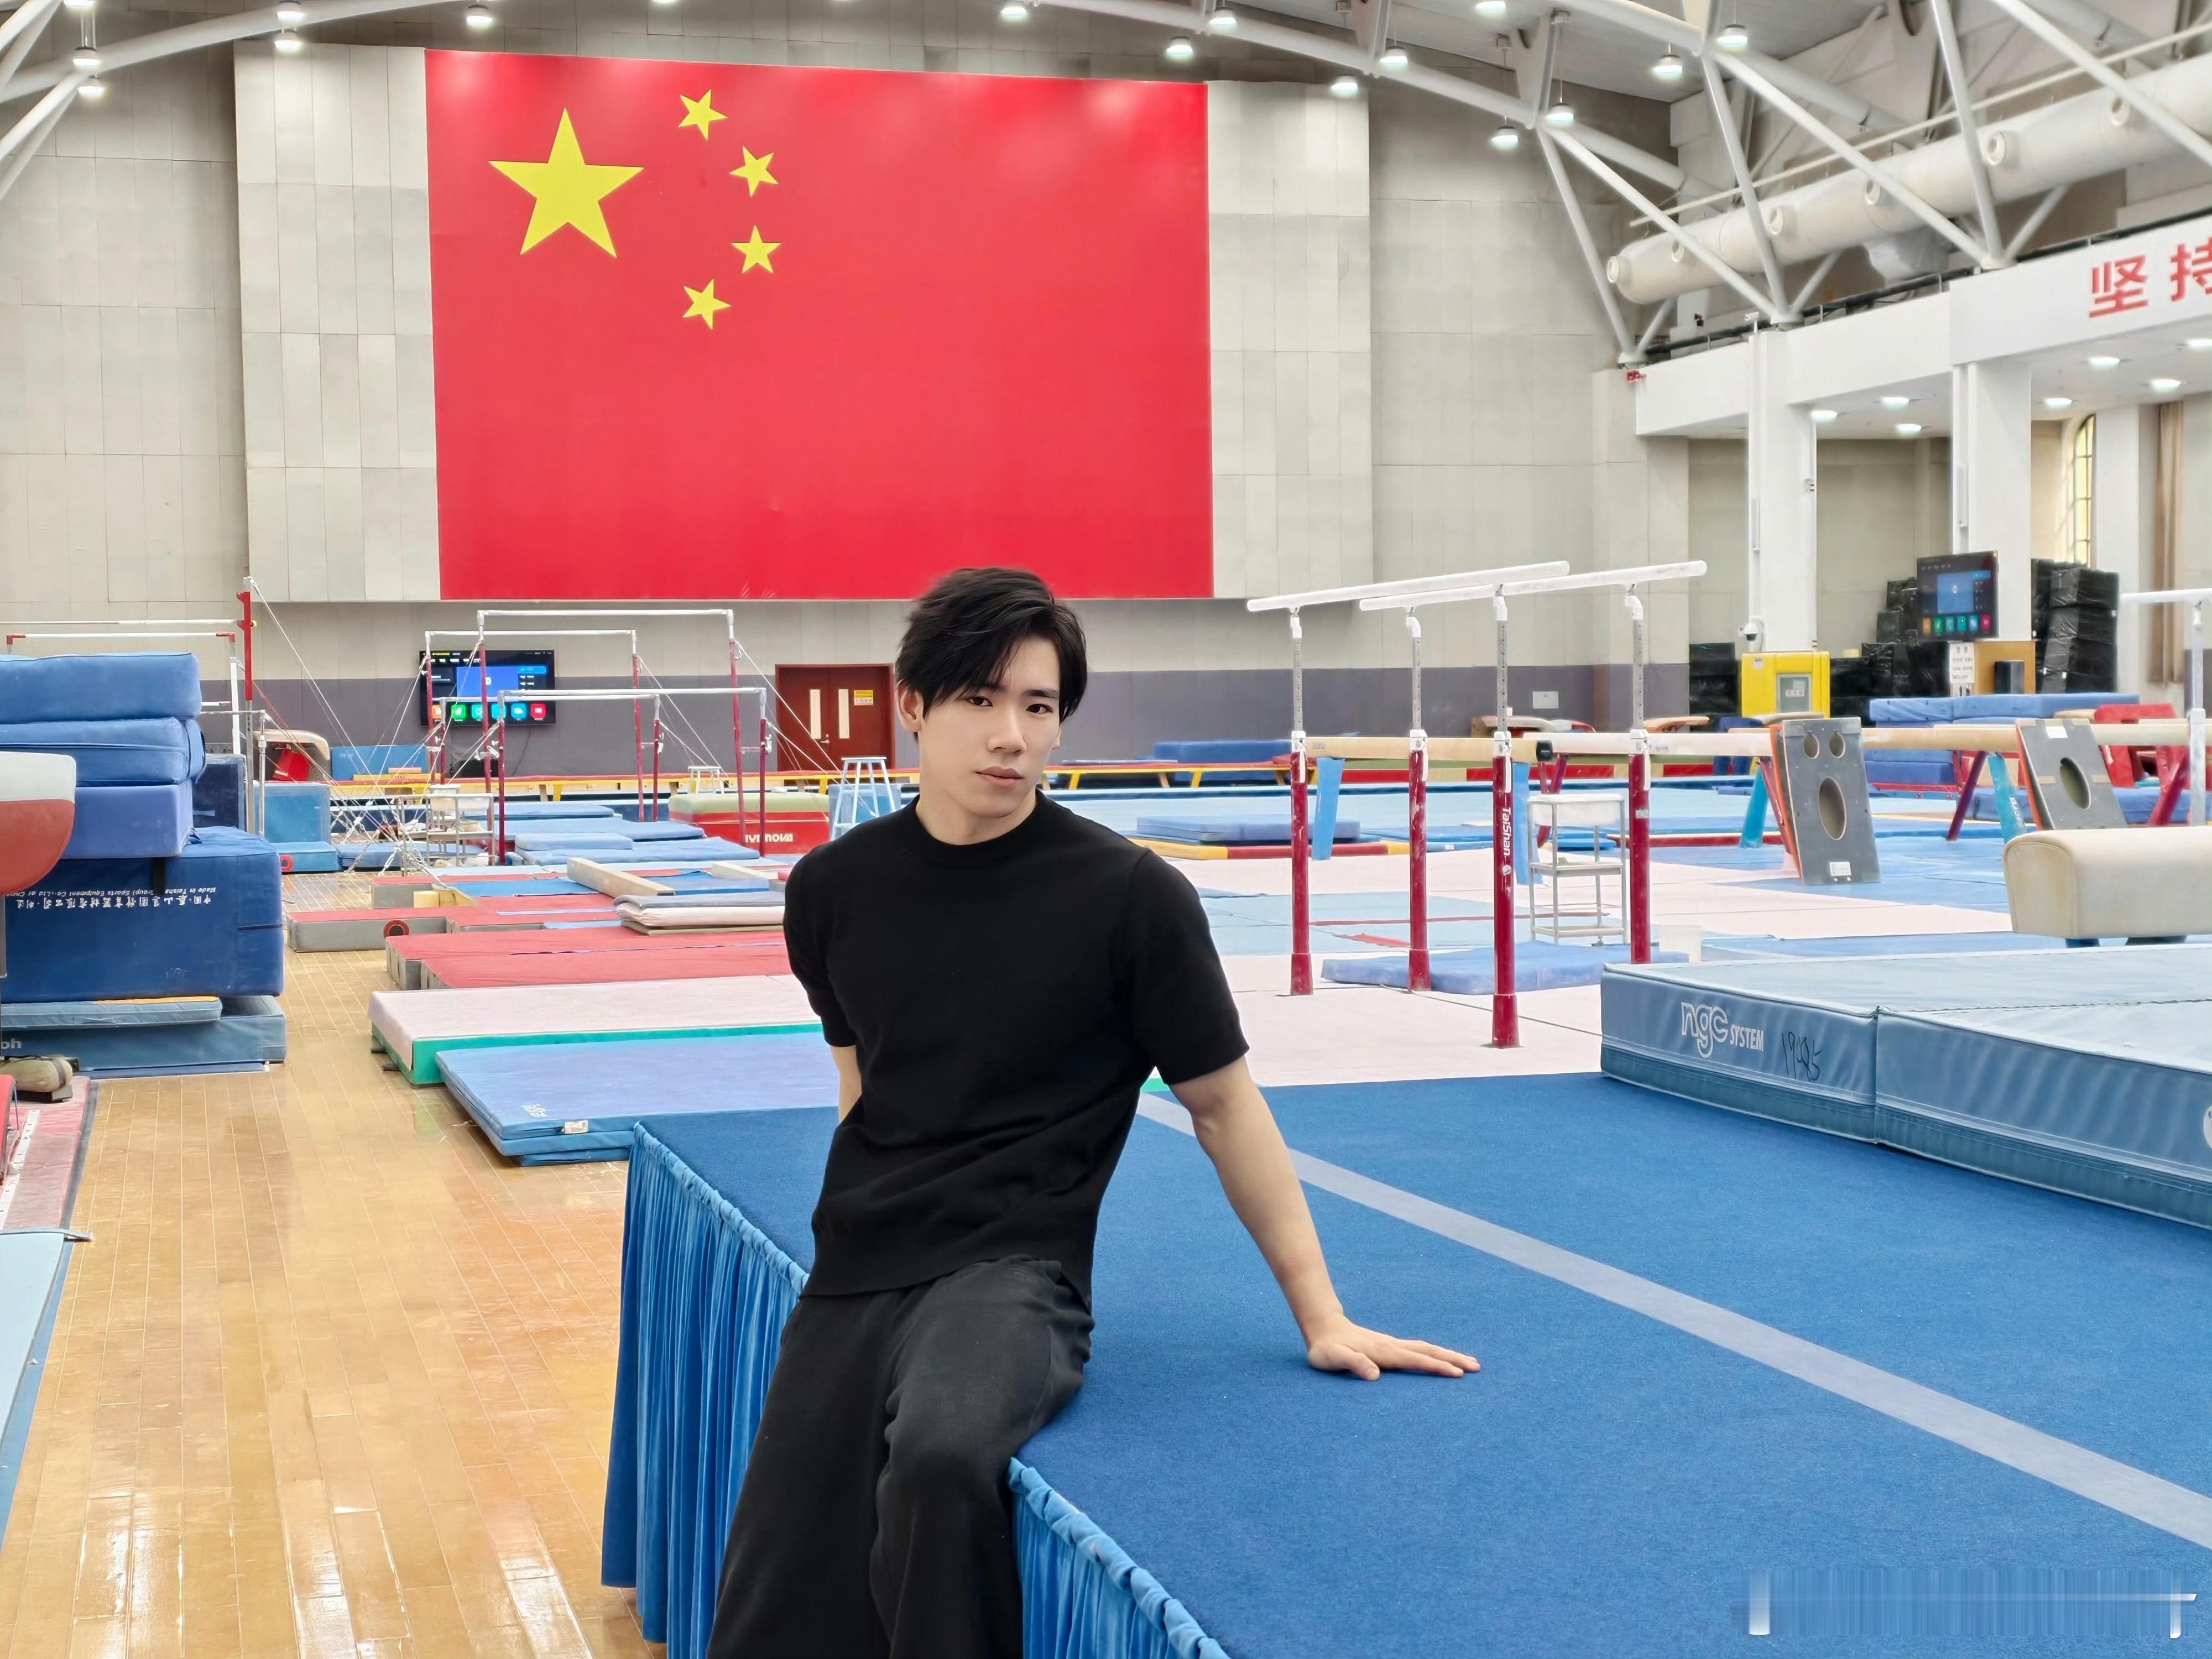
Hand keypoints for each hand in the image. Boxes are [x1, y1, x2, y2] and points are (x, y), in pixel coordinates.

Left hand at [1303, 1313, 1478, 1380]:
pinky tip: (1440, 1359)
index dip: (1437, 1366)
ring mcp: (1392, 1345)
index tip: (1457, 1373)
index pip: (1416, 1359)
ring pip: (1426, 1349)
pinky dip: (1434, 1354)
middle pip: (1428, 1351)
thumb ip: (1353, 1363)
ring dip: (1447, 1354)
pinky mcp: (1390, 1347)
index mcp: (1384, 1352)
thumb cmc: (1327, 1349)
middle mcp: (1392, 1346)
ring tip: (1468, 1362)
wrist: (1323, 1328)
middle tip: (1476, 1367)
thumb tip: (1374, 1376)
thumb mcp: (1334, 1358)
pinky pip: (1418, 1350)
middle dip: (1452, 1358)